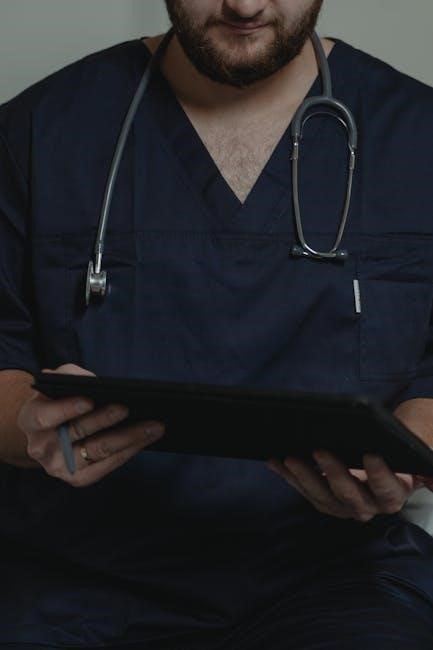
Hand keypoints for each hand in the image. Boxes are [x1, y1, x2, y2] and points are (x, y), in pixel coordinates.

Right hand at [18, 364, 164, 486]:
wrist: (48, 433)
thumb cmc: (56, 401)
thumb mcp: (56, 383)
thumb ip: (70, 376)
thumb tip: (95, 382)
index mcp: (31, 419)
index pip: (47, 416)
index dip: (68, 409)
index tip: (90, 400)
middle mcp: (42, 447)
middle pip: (80, 432)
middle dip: (106, 419)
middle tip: (129, 407)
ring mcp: (60, 467)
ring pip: (100, 451)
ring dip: (130, 437)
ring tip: (153, 425)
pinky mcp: (78, 479)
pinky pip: (108, 465)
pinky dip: (129, 451)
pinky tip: (146, 439)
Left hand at [267, 451, 426, 521]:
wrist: (391, 447)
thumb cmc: (404, 443)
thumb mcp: (423, 450)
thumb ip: (427, 465)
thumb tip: (431, 478)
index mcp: (395, 492)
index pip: (387, 489)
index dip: (379, 475)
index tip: (371, 454)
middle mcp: (369, 505)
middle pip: (350, 496)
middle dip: (334, 473)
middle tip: (319, 449)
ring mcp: (344, 505)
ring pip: (322, 497)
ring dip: (303, 478)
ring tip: (288, 457)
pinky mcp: (325, 498)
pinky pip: (305, 490)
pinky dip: (289, 476)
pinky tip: (274, 461)